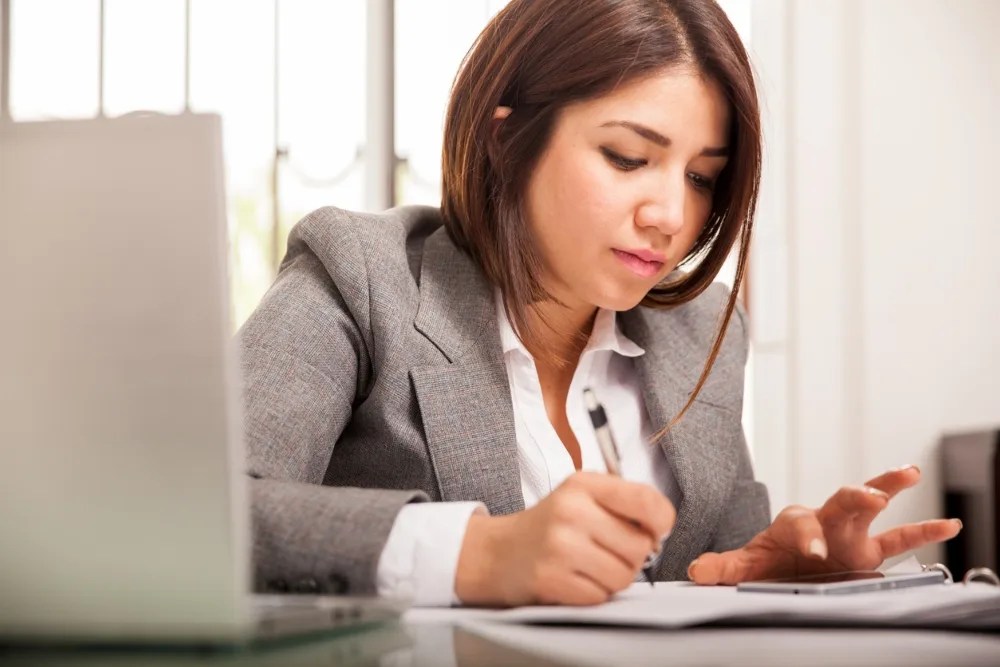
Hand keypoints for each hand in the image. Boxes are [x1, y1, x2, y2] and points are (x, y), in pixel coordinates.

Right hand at [455, 471, 674, 606]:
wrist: (498, 552)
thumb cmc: (550, 525)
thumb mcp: (582, 496)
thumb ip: (624, 503)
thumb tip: (662, 530)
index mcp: (583, 484)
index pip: (647, 501)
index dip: (661, 523)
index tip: (653, 530)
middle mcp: (571, 510)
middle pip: (640, 546)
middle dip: (631, 557)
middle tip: (606, 551)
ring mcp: (559, 545)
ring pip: (623, 576)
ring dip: (612, 579)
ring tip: (588, 566)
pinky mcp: (550, 578)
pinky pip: (599, 597)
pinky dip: (591, 594)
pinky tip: (573, 579)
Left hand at [688, 465, 962, 584]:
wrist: (785, 568)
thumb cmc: (770, 561)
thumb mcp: (746, 566)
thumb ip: (723, 567)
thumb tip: (696, 570)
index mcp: (794, 524)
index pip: (800, 524)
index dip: (806, 536)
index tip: (811, 551)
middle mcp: (825, 521)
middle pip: (838, 501)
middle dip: (853, 496)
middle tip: (869, 494)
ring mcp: (849, 533)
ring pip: (870, 504)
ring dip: (887, 485)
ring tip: (910, 471)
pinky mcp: (868, 550)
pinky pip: (901, 538)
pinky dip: (924, 530)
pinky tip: (950, 524)